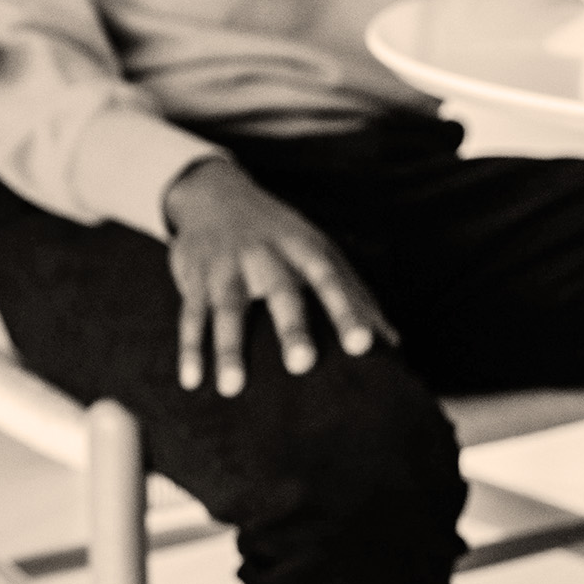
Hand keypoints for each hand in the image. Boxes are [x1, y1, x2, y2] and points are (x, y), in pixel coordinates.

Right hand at [162, 157, 397, 396]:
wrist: (217, 194)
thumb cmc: (284, 236)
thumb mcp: (321, 252)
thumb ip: (356, 295)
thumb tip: (394, 343)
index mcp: (305, 249)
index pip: (332, 280)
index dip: (348, 311)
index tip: (364, 344)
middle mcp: (266, 255)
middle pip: (281, 292)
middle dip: (292, 328)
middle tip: (303, 364)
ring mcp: (227, 265)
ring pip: (227, 307)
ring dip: (228, 348)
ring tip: (232, 388)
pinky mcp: (195, 278)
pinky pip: (190, 315)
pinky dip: (189, 349)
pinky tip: (192, 381)